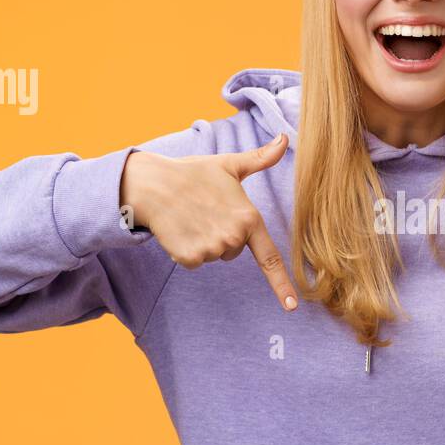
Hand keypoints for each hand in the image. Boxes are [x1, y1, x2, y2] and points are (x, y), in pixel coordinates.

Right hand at [120, 133, 298, 310]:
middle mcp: (233, 237)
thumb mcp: (230, 164)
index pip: (270, 257)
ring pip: (214, 256)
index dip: (281, 284)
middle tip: (205, 212)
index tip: (291, 306)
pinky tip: (180, 229)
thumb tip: (285, 138)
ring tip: (192, 217)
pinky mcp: (190, 257)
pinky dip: (187, 249)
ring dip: (204, 242)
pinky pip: (195, 262)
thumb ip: (261, 158)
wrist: (153, 184)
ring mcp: (211, 249)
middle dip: (222, 235)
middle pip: (233, 251)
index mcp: (248, 218)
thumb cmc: (194, 173)